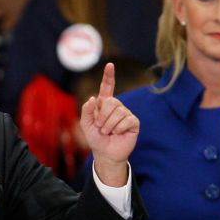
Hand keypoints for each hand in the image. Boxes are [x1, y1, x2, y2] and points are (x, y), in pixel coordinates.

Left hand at [79, 63, 138, 186]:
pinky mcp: (133, 122)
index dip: (108, 76)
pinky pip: (127, 120)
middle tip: (101, 127)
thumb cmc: (96, 138)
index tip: (110, 65)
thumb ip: (87, 111)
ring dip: (109, 125)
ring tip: (108, 132)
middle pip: (111, 102)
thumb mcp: (86, 124)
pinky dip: (119, 128)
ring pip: (118, 112)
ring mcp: (126, 113)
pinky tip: (118, 133)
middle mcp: (116, 106)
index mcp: (104, 104)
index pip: (107, 87)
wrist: (105, 153)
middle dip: (102, 117)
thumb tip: (94, 98)